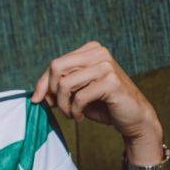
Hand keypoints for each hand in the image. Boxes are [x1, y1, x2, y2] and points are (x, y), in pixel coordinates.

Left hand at [30, 41, 161, 146]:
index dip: (43, 83)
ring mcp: (106, 66)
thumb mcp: (76, 94)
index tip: (37, 100)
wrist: (133, 118)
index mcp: (90, 51)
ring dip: (64, 105)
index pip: (55, 64)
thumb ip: (58, 89)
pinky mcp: (111, 82)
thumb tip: (36, 95)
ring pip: (65, 84)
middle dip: (52, 91)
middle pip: (56, 67)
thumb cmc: (103, 105)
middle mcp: (99, 53)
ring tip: (71, 114)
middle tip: (59, 107)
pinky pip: (79, 97)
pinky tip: (80, 117)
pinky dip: (75, 111)